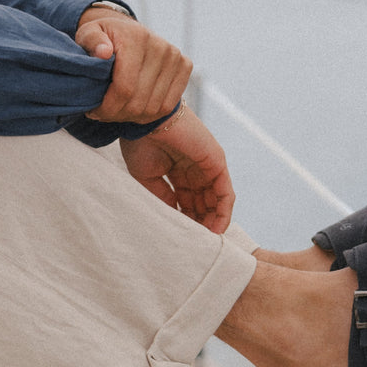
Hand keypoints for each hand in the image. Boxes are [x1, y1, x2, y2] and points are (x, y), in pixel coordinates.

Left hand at [75, 6, 191, 124]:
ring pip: (153, 108)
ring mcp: (175, 56)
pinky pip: (168, 105)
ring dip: (131, 117)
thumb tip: (104, 52)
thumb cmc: (103, 37)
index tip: (94, 112)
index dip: (108, 107)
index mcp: (136, 38)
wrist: (127, 31)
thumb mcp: (88, 34)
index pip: (125, 88)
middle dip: (117, 114)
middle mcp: (160, 46)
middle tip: (102, 114)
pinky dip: (148, 115)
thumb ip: (91, 41)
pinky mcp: (185, 65)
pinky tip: (133, 111)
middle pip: (139, 101)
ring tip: (116, 112)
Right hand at [119, 104, 234, 233]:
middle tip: (196, 245)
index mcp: (177, 170)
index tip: (183, 239)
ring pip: (216, 200)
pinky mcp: (217, 163)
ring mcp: (207, 166)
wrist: (145, 122)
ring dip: (213, 222)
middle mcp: (194, 169)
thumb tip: (174, 218)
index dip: (186, 219)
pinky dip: (224, 212)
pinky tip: (216, 229)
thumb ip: (163, 198)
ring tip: (206, 242)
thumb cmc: (140, 144)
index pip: (187, 201)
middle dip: (200, 223)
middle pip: (203, 203)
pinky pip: (226, 193)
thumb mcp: (148, 178)